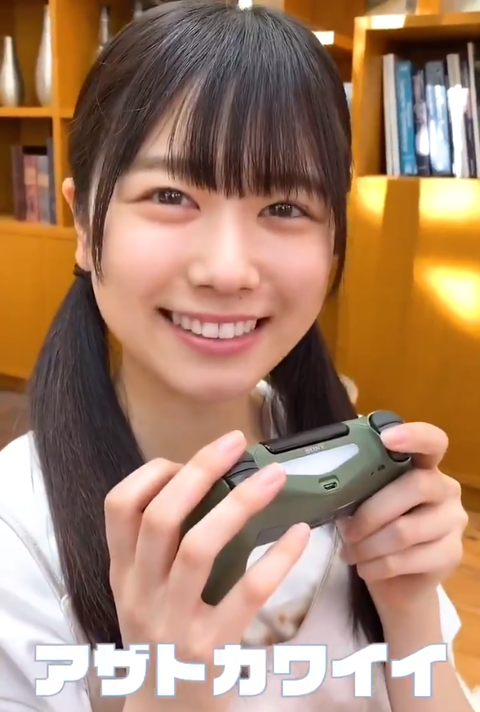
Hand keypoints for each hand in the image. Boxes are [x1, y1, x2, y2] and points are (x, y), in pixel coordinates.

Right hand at [105, 430, 309, 711]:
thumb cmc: (161, 642)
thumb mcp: (144, 594)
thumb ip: (160, 549)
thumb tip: (207, 485)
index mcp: (124, 573)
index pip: (118, 506)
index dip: (152, 473)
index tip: (186, 460)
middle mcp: (141, 592)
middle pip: (162, 517)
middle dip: (200, 470)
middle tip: (236, 442)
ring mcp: (173, 622)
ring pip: (198, 548)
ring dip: (239, 505)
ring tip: (274, 478)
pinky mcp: (210, 648)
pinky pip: (246, 594)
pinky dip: (276, 560)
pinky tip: (299, 535)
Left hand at [338, 422, 467, 616]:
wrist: (399, 581)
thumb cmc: (377, 530)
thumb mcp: (364, 502)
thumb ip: (356, 486)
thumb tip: (325, 483)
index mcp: (424, 467)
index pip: (432, 441)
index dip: (414, 435)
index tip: (386, 437)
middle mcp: (446, 489)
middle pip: (415, 487)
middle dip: (372, 512)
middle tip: (346, 530)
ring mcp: (453, 522)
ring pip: (405, 530)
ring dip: (368, 545)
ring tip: (350, 553)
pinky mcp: (451, 555)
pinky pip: (406, 559)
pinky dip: (376, 566)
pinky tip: (364, 568)